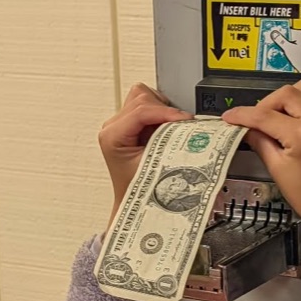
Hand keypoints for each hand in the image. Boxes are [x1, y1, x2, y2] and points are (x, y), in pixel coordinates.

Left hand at [100, 85, 191, 213]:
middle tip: (181, 125)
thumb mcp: (155, 166)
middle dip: (164, 109)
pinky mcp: (131, 124)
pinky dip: (162, 112)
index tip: (185, 119)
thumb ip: (169, 143)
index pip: (140, 110)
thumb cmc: (140, 189)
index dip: (166, 111)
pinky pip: (149, 106)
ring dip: (162, 109)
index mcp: (112, 135)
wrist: (134, 202)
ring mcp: (121, 124)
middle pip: (141, 98)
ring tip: (173, 127)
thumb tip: (188, 127)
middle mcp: (113, 127)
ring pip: (144, 97)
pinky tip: (167, 129)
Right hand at [223, 82, 300, 281]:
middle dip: (265, 104)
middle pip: (285, 93)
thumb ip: (260, 142)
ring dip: (285, 99)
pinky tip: (293, 120)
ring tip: (275, 119)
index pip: (265, 115)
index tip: (231, 117)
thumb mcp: (277, 170)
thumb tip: (247, 129)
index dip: (243, 115)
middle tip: (254, 121)